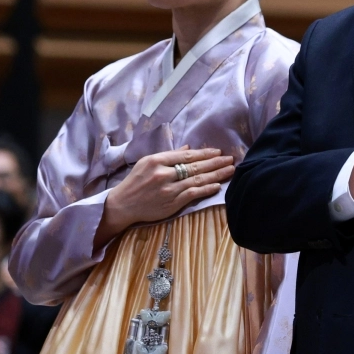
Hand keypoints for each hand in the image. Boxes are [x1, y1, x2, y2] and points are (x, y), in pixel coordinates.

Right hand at [95, 147, 233, 247]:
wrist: (122, 205)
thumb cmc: (135, 182)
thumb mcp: (147, 162)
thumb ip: (169, 155)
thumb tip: (189, 148)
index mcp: (156, 160)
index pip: (186, 155)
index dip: (204, 153)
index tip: (218, 151)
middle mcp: (163, 173)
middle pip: (195, 166)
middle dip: (215, 162)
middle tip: (230, 159)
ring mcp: (168, 189)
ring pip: (197, 180)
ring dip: (216, 174)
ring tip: (230, 169)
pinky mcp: (171, 203)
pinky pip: (193, 194)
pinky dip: (206, 189)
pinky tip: (217, 185)